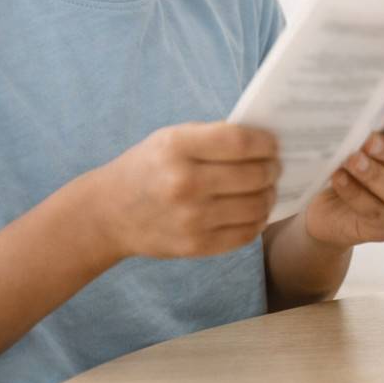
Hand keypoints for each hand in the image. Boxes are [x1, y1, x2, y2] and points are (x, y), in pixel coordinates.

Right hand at [93, 122, 278, 259]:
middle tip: (275, 166)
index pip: (240, 142)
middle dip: (272, 169)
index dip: (266, 142)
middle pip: (254, 175)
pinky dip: (258, 221)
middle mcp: (184, 183)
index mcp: (177, 147)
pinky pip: (245, 234)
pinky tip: (254, 211)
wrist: (108, 214)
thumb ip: (214, 136)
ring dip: (269, 195)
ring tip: (267, 189)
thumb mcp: (171, 138)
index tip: (273, 143)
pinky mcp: (195, 246)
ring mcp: (191, 218)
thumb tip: (265, 141)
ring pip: (256, 206)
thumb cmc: (148, 167)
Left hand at [303, 113, 383, 247]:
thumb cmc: (351, 166)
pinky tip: (339, 179)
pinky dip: (355, 194)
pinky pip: (375, 211)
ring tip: (352, 161)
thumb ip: (369, 129)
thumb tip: (358, 113)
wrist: (330, 209)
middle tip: (369, 142)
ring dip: (374, 174)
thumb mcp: (361, 144)